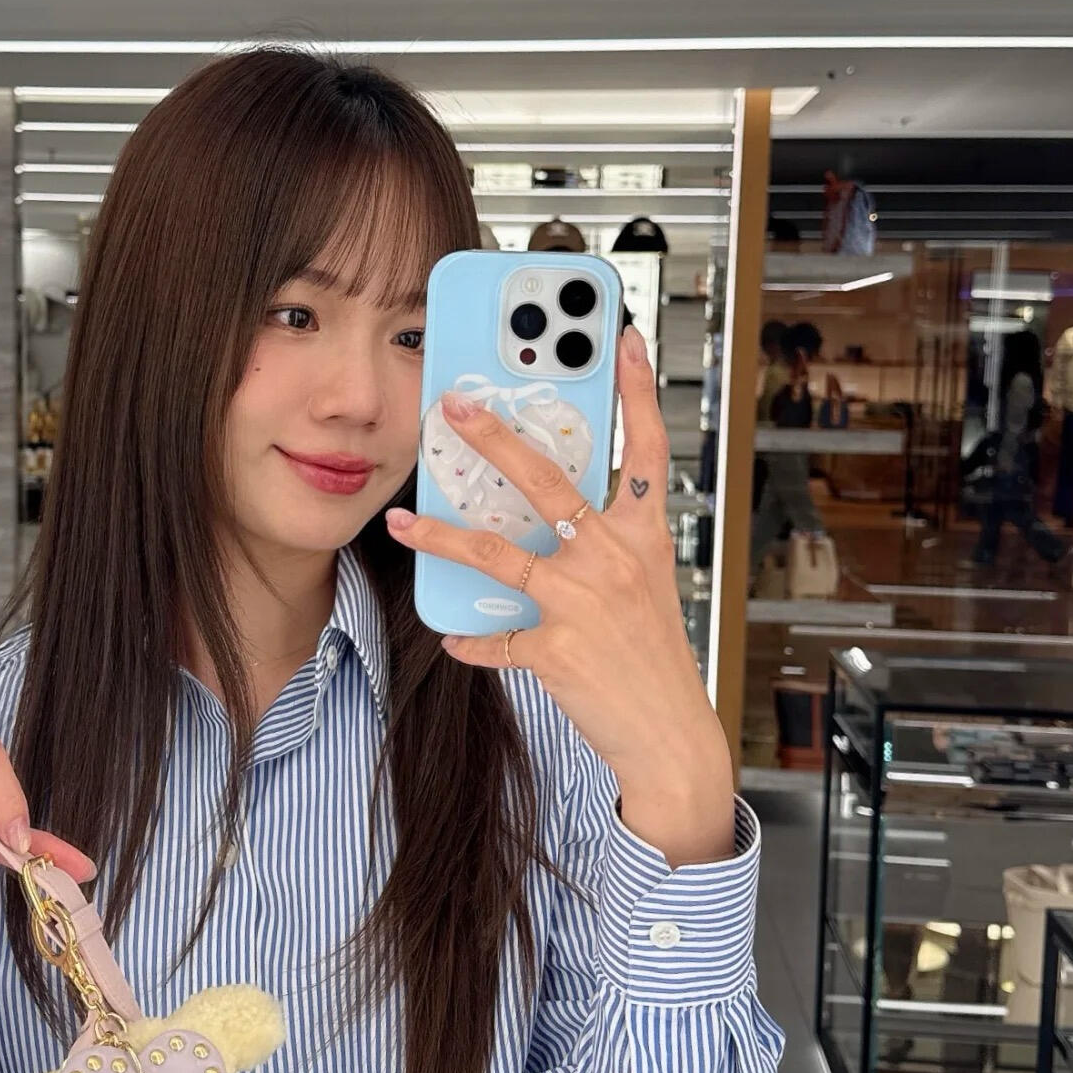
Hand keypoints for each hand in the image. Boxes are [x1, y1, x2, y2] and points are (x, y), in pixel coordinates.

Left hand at [385, 326, 735, 864]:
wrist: (670, 734)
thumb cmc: (650, 658)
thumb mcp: (643, 587)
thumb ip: (602, 543)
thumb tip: (551, 513)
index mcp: (643, 537)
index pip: (646, 448)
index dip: (637, 390)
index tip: (624, 338)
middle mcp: (615, 559)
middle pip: (548, 482)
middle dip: (495, 439)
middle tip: (454, 407)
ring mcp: (585, 603)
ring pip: (497, 554)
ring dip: (440, 536)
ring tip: (402, 520)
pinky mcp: (558, 650)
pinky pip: (495, 638)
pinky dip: (469, 640)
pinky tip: (451, 637)